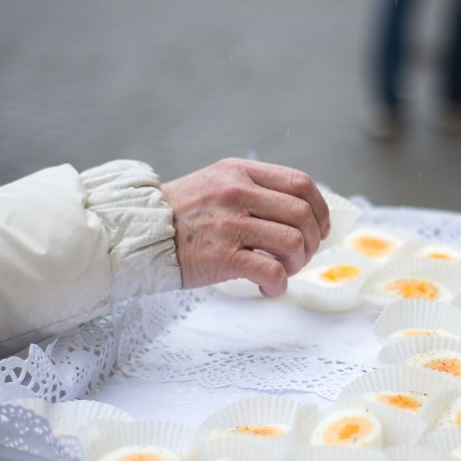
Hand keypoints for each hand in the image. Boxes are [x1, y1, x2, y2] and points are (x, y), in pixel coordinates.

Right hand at [161, 158, 329, 296]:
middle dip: (312, 241)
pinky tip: (267, 287)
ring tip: (282, 271)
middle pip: (303, 214)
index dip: (321, 209)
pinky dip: (278, 285)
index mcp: (240, 172)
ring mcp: (231, 224)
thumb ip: (254, 190)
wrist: (139, 234)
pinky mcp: (223, 256)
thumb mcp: (216, 183)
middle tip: (300, 256)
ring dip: (296, 263)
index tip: (320, 228)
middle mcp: (238, 193)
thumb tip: (300, 213)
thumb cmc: (180, 216)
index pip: (301, 183)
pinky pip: (272, 272)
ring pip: (293, 242)